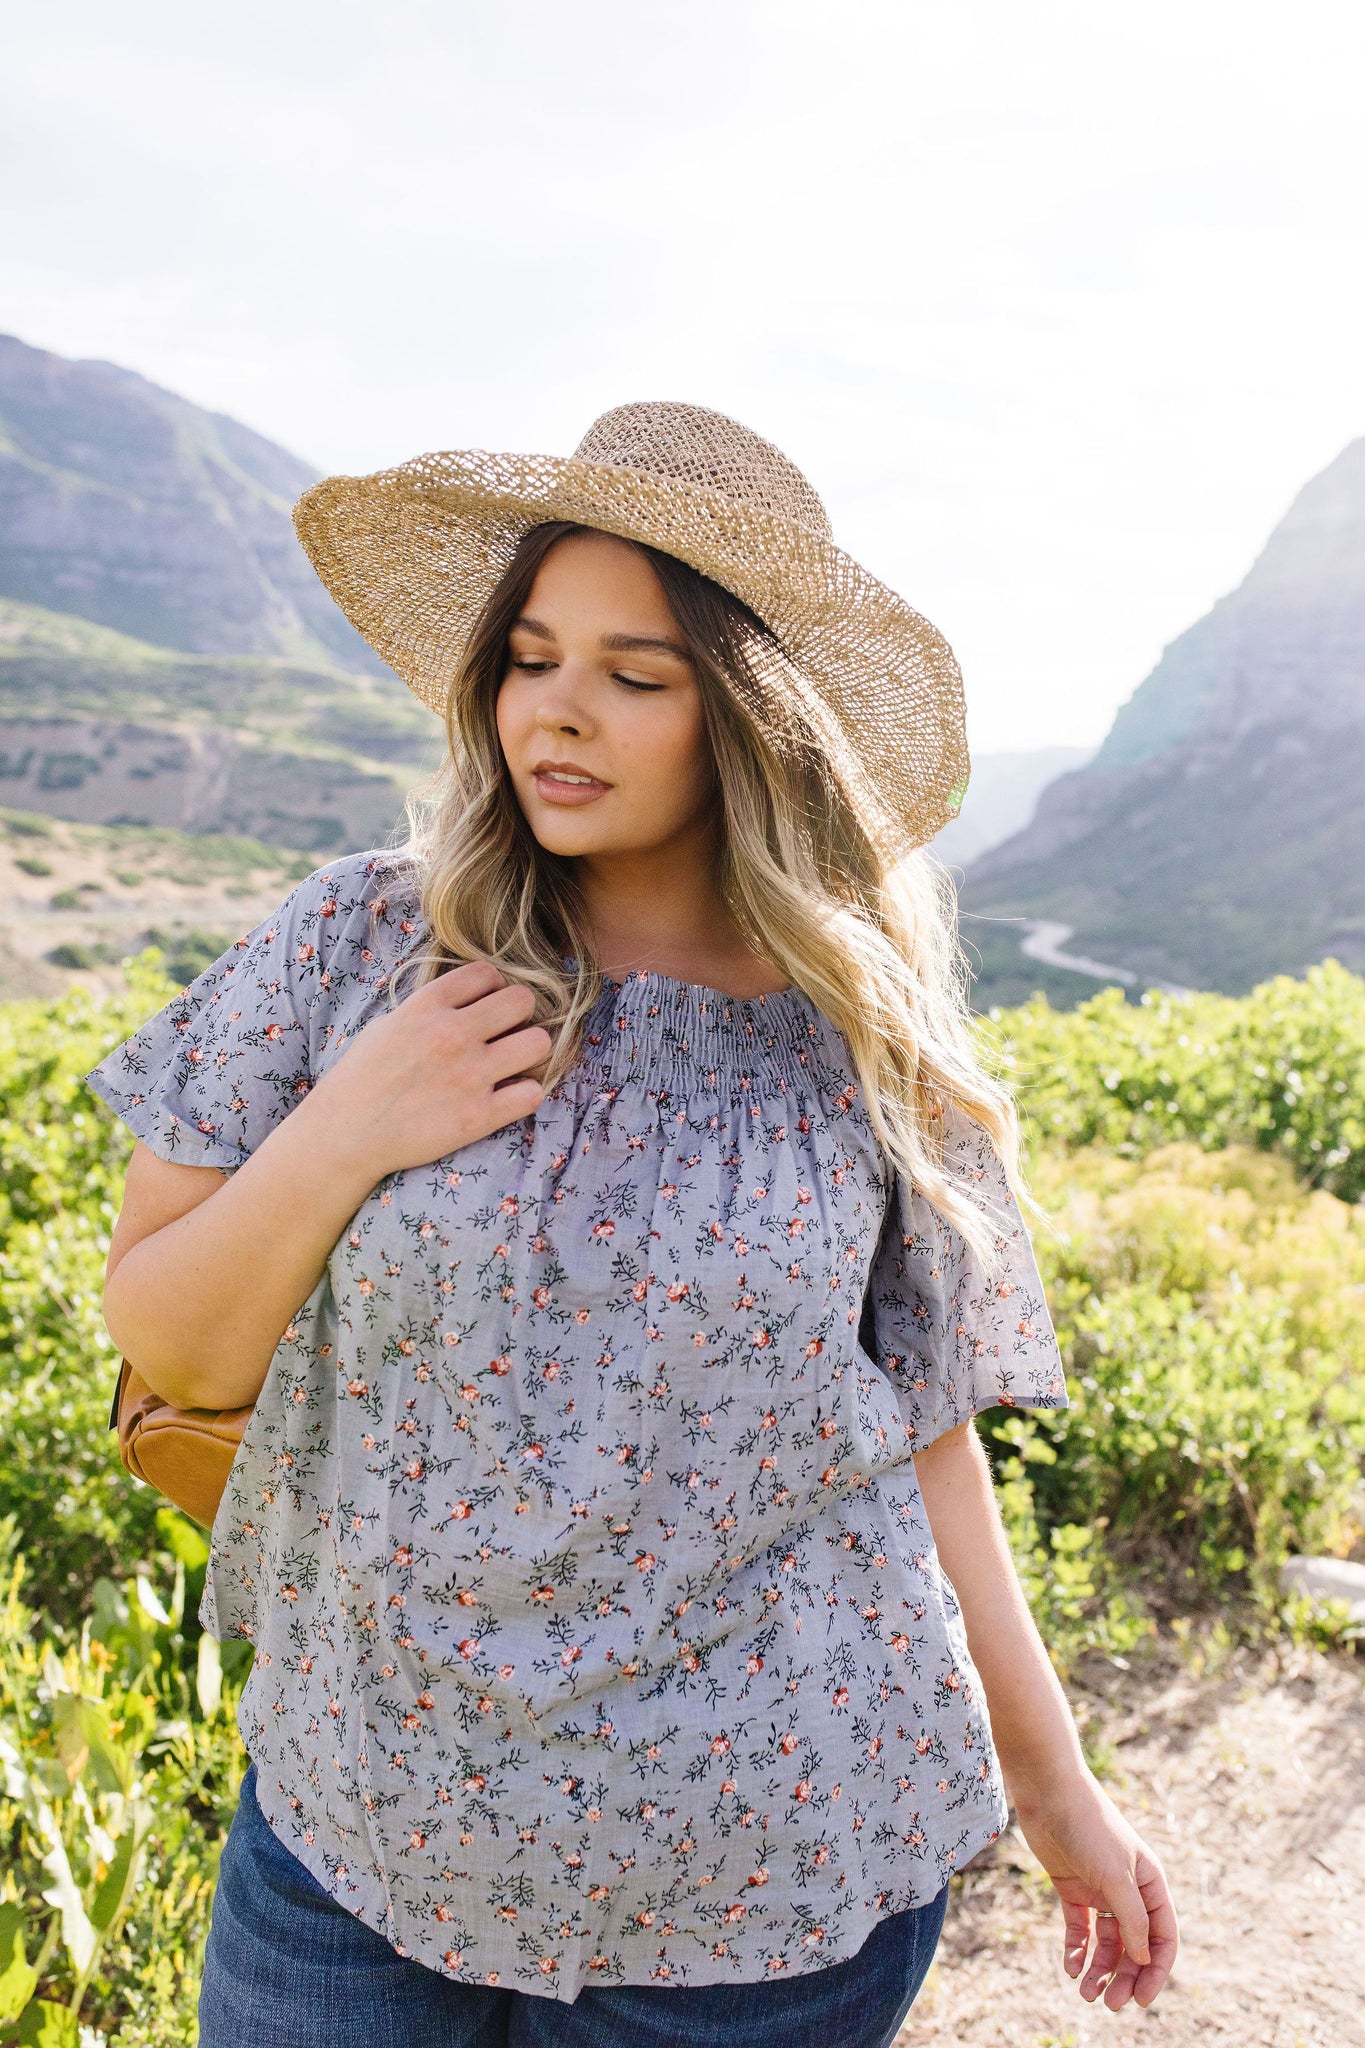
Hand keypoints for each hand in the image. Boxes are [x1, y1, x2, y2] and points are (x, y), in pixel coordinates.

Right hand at [306, 960, 550, 1180]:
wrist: (343, 1135)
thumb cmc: (360, 1079)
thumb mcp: (389, 1025)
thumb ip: (429, 1009)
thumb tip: (466, 999)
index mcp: (428, 1006)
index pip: (487, 974)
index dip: (491, 990)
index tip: (483, 1009)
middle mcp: (452, 1034)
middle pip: (522, 1001)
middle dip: (518, 1016)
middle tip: (504, 1036)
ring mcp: (469, 1075)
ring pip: (539, 1042)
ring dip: (530, 1053)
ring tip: (512, 1066)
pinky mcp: (478, 1117)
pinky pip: (533, 1094)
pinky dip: (525, 1095)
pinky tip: (508, 1098)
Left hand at [1012, 1770, 1177, 2008]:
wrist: (1049, 1793)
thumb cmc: (1089, 1828)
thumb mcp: (1115, 1876)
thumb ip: (1132, 1919)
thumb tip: (1144, 1959)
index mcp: (1150, 1884)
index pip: (1162, 1938)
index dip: (1155, 1971)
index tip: (1141, 1999)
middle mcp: (1128, 1890)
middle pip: (1133, 1946)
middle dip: (1124, 1976)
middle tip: (1110, 2004)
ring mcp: (1100, 1890)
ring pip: (1106, 1942)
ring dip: (1099, 1969)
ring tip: (1086, 1994)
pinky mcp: (1072, 1888)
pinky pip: (1079, 1929)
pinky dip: (1077, 1951)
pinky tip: (1071, 1968)